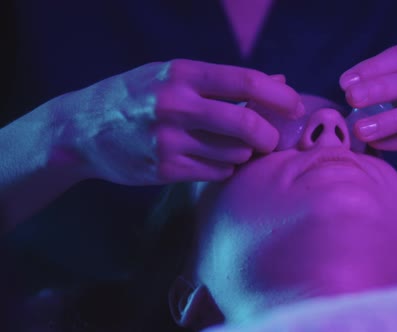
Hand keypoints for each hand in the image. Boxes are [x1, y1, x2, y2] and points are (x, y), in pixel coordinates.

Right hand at [48, 60, 302, 184]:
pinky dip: (224, 167)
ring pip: (234, 153)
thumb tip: (278, 81)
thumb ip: (225, 81)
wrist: (81, 130)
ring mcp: (168, 140)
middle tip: (271, 138)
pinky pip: (216, 172)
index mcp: (182, 74)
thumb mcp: (174, 77)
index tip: (296, 106)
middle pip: (247, 123)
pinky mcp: (164, 170)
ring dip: (244, 152)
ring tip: (232, 146)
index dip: (280, 96)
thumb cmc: (136, 97)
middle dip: (270, 134)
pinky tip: (211, 159)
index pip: (246, 81)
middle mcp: (176, 105)